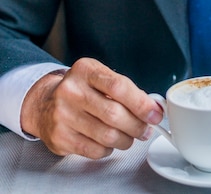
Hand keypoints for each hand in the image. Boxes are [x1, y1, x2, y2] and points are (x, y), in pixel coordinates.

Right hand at [20, 57, 162, 158]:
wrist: (45, 103)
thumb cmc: (81, 89)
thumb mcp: (99, 78)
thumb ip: (125, 89)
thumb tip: (153, 108)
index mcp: (85, 70)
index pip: (119, 86)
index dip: (141, 103)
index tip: (155, 113)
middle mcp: (71, 90)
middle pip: (114, 114)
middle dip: (137, 125)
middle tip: (145, 129)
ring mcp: (63, 115)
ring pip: (107, 135)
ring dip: (126, 139)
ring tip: (129, 136)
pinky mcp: (60, 137)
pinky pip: (95, 150)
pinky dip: (109, 149)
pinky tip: (109, 141)